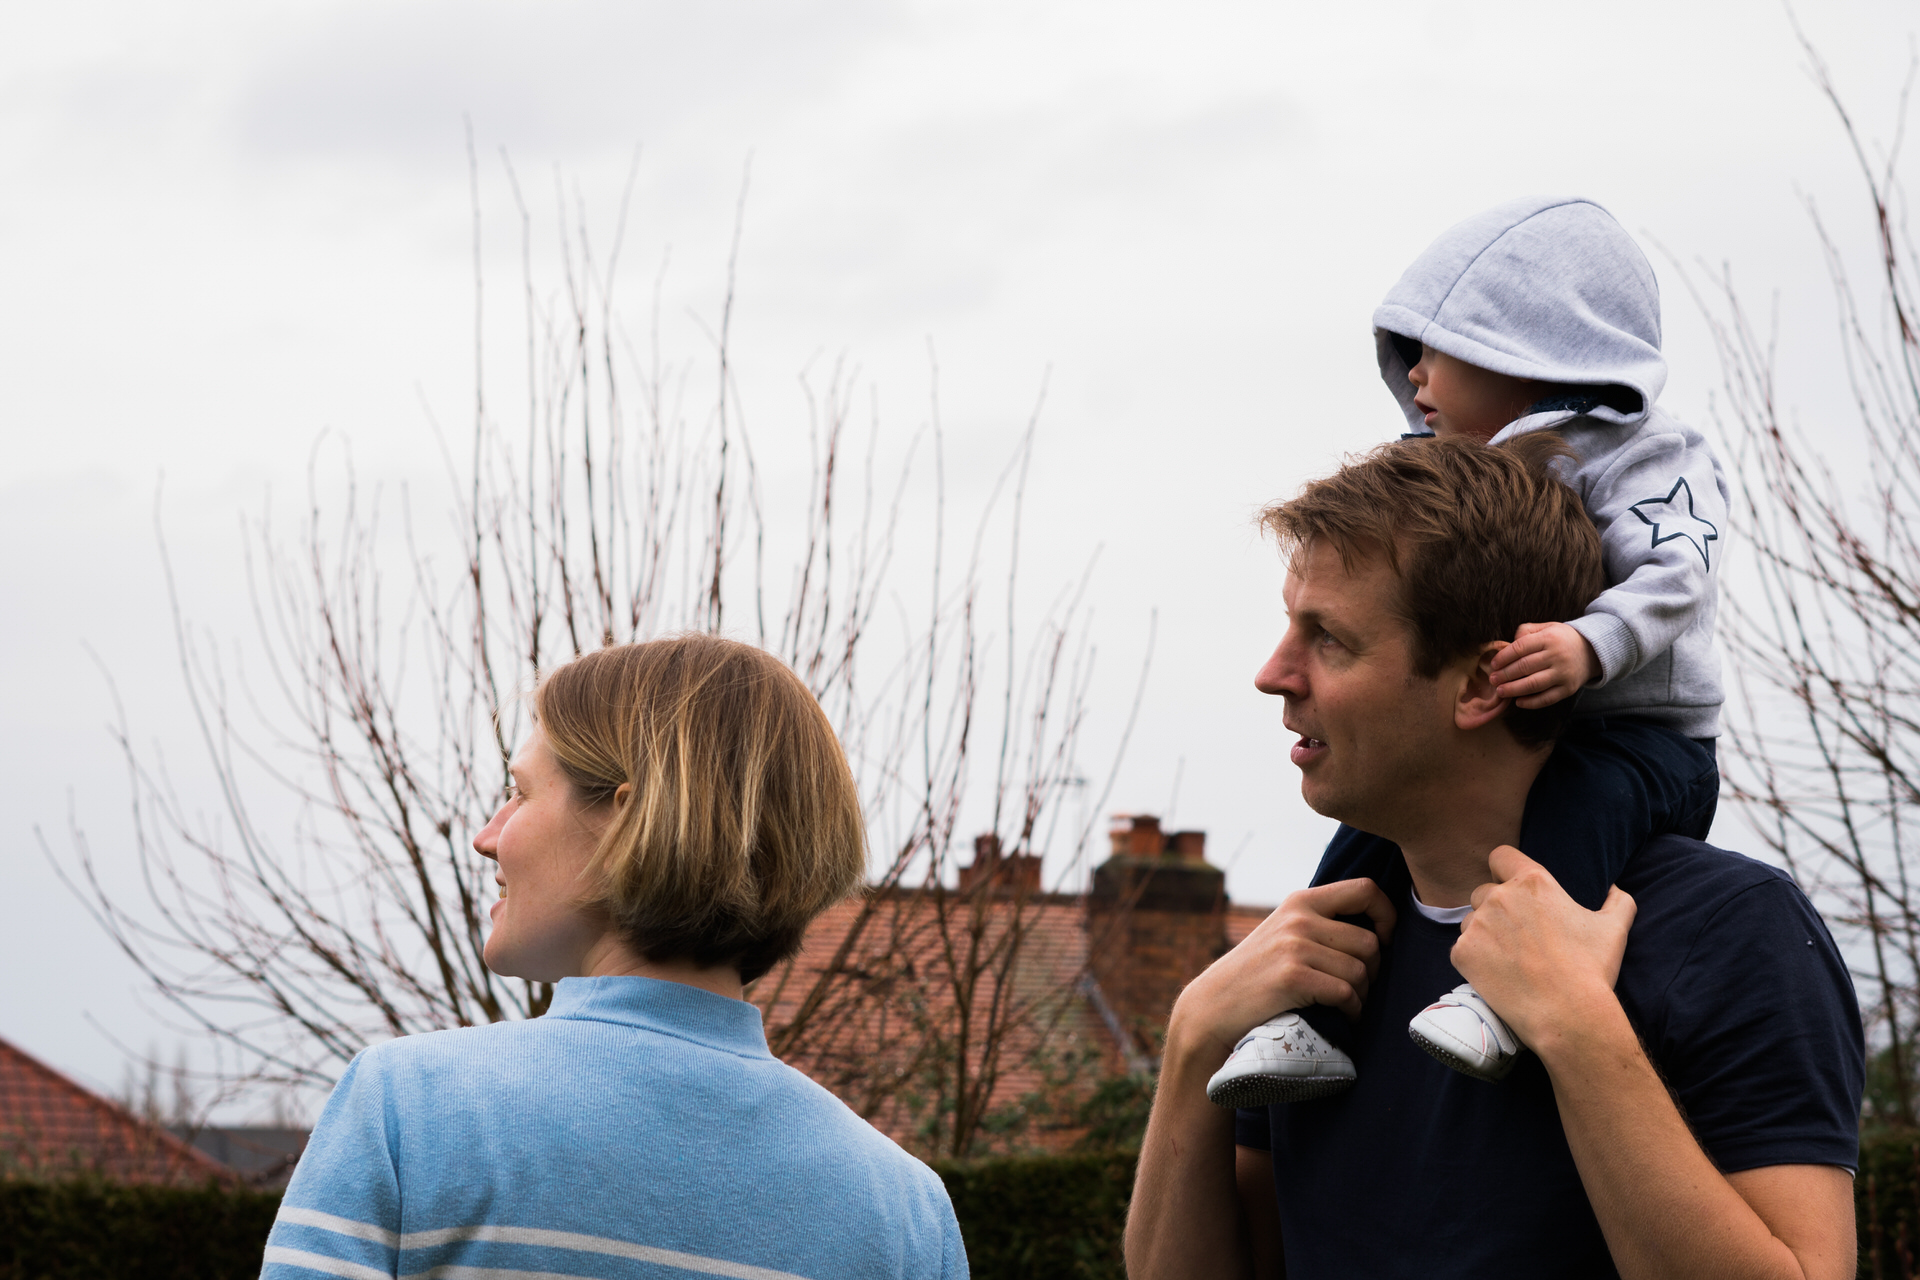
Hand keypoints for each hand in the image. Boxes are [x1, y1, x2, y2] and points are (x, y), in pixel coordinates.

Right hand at [1170, 877, 1396, 1063]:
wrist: (1214, 1005)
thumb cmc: (1257, 974)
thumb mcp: (1283, 932)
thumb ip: (1320, 921)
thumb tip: (1377, 927)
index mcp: (1300, 901)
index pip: (1365, 889)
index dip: (1387, 914)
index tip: (1384, 939)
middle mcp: (1299, 918)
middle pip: (1370, 941)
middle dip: (1374, 970)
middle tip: (1359, 986)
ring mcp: (1294, 946)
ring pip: (1361, 971)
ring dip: (1361, 995)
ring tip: (1347, 1004)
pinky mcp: (1293, 977)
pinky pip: (1346, 993)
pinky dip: (1352, 1011)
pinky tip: (1342, 1016)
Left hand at [1450, 845, 1635, 1052]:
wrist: (1568, 1015)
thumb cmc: (1592, 970)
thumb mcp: (1614, 929)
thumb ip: (1618, 901)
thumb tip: (1614, 888)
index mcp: (1533, 883)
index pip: (1500, 856)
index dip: (1504, 870)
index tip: (1510, 886)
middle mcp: (1500, 896)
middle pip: (1483, 891)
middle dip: (1494, 908)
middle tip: (1516, 936)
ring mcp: (1478, 924)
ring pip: (1470, 921)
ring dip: (1482, 933)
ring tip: (1508, 958)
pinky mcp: (1462, 952)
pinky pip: (1461, 948)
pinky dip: (1473, 959)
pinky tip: (1496, 974)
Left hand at [1490, 621, 1599, 707]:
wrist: (1591, 651)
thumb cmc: (1561, 639)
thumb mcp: (1546, 628)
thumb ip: (1526, 631)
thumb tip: (1508, 644)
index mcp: (1549, 638)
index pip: (1520, 648)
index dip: (1503, 657)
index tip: (1493, 664)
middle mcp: (1557, 656)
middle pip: (1525, 667)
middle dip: (1505, 675)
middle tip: (1493, 680)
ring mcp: (1563, 674)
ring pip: (1534, 684)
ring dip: (1514, 689)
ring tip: (1500, 692)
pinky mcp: (1568, 689)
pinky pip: (1547, 698)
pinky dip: (1531, 702)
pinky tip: (1519, 702)